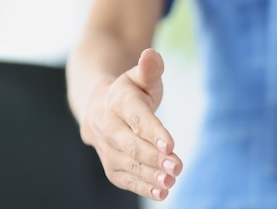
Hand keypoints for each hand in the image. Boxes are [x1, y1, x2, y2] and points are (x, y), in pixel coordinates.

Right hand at [80, 49, 182, 200]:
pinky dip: (143, 187)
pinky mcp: (111, 166)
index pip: (137, 118)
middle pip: (131, 144)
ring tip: (171, 182)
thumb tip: (152, 55)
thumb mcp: (141, 76)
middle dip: (154, 157)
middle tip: (177, 166)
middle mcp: (107, 127)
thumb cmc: (130, 91)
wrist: (98, 107)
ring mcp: (106, 148)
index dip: (153, 131)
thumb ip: (150, 68)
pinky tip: (163, 193)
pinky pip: (125, 178)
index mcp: (117, 102)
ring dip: (150, 175)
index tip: (170, 144)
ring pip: (129, 164)